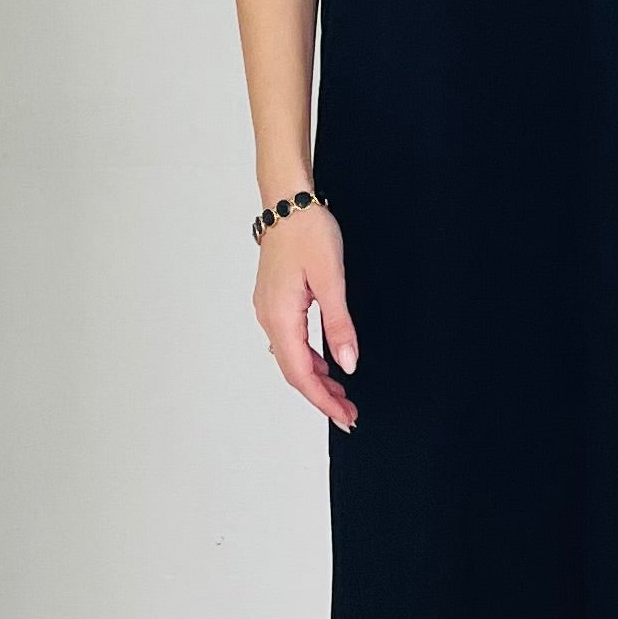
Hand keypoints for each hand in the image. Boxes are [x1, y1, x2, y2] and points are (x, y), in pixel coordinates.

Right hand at [254, 204, 357, 429]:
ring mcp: (268, 310)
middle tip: (349, 414)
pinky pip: (288, 341)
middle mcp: (268, 317)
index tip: (344, 417)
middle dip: (321, 396)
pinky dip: (308, 359)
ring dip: (315, 379)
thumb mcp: (331, 279)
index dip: (323, 400)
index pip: (301, 373)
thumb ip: (339, 324)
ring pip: (291, 358)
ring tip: (342, 394)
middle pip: (294, 371)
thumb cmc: (308, 232)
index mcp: (281, 316)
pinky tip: (325, 362)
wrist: (288, 201)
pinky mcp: (274, 301)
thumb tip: (347, 364)